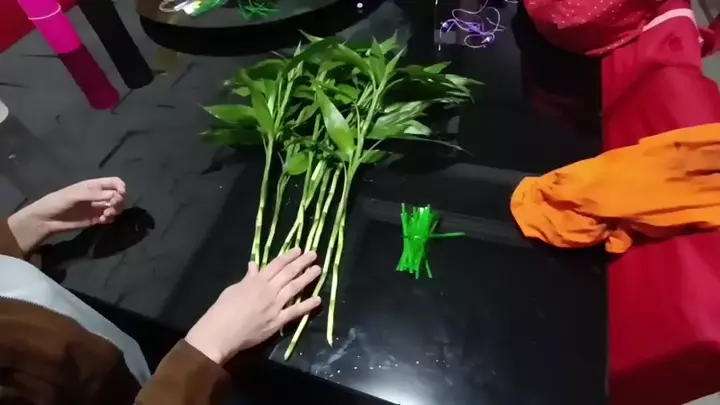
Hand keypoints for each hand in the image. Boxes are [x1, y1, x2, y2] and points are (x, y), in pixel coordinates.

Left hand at [7, 177, 125, 252]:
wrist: (46, 220)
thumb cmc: (57, 202)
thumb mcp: (74, 195)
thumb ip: (94, 194)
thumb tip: (114, 195)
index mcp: (93, 185)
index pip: (113, 182)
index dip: (120, 186)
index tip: (121, 194)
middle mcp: (97, 195)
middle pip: (118, 195)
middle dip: (119, 200)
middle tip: (112, 207)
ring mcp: (96, 208)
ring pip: (115, 207)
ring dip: (115, 210)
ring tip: (106, 216)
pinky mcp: (95, 219)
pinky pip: (109, 218)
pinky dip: (110, 219)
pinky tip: (102, 221)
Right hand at [185, 248, 321, 363]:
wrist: (221, 331)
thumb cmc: (223, 309)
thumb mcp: (234, 288)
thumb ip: (248, 278)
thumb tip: (253, 265)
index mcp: (257, 281)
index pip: (276, 265)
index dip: (288, 256)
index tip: (299, 250)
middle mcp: (269, 290)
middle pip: (288, 273)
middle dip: (302, 263)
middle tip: (313, 255)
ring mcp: (275, 306)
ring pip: (294, 288)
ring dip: (307, 278)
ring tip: (318, 269)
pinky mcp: (278, 321)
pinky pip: (295, 312)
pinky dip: (307, 305)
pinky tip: (318, 299)